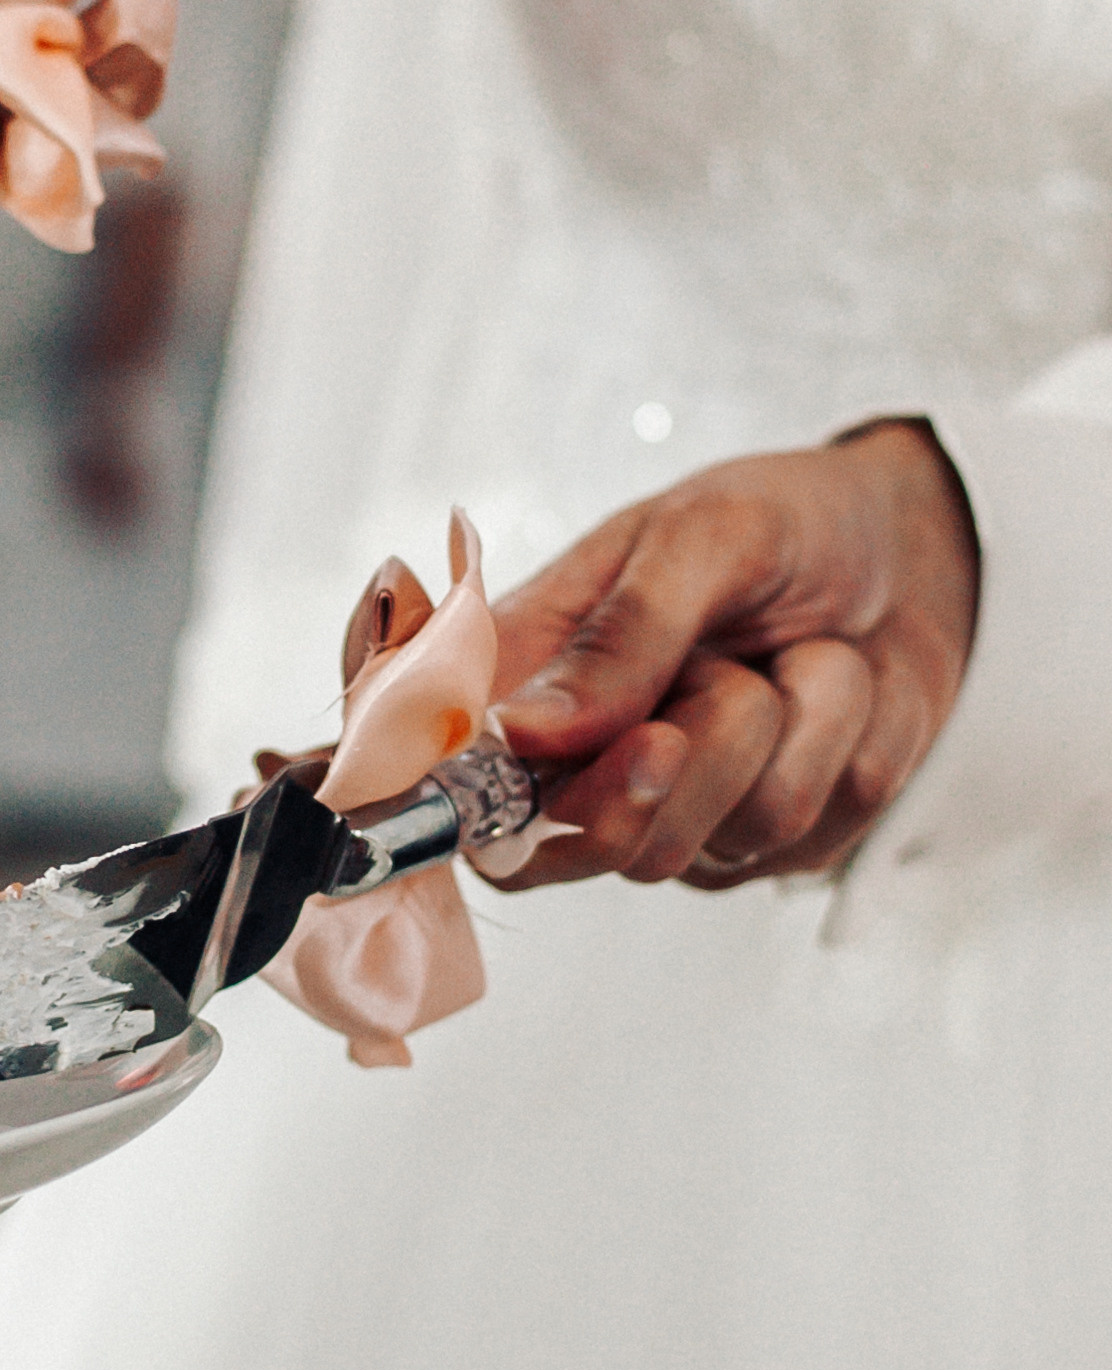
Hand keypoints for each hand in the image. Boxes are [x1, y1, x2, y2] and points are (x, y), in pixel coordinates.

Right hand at [488, 423, 980, 886]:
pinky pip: (796, 836)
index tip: (595, 746)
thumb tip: (520, 733)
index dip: (475, 792)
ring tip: (796, 657)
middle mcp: (582, 758)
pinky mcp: (761, 843)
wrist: (917, 549)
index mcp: (529, 668)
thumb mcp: (708, 533)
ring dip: (778, 733)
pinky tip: (837, 691)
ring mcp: (671, 810)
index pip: (452, 772)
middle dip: (677, 766)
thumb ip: (622, 634)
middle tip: (719, 691)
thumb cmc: (788, 521)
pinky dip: (841, 748)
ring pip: (696, 845)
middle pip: (571, 848)